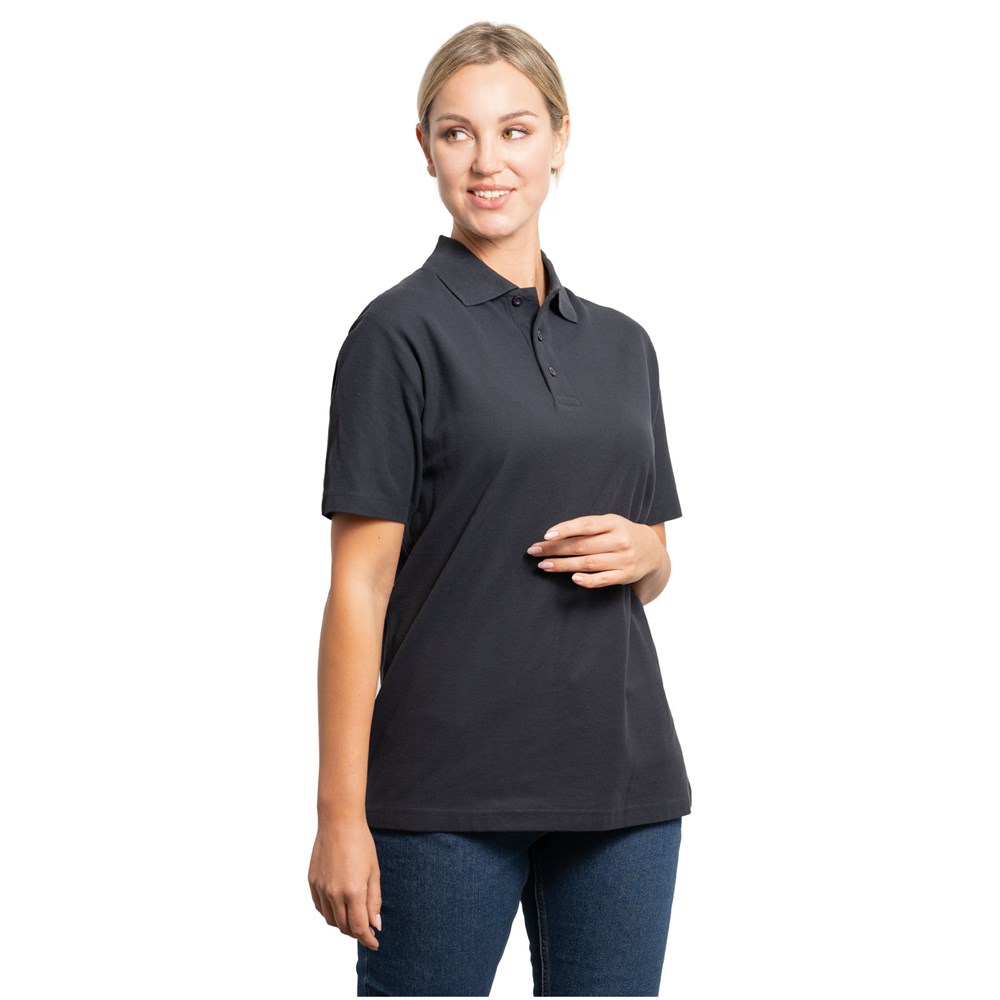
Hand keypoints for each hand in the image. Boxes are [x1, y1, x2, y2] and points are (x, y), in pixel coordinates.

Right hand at [308, 820, 381, 950]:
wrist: (338, 822)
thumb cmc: (361, 843)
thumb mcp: (374, 872)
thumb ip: (374, 900)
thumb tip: (375, 925)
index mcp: (353, 891)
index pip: (359, 927)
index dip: (368, 939)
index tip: (374, 943)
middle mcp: (334, 893)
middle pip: (344, 927)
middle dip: (357, 933)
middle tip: (366, 930)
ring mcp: (320, 888)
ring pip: (331, 920)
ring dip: (342, 925)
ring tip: (353, 919)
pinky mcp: (312, 882)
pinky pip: (320, 908)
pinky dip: (330, 913)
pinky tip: (339, 908)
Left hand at [525, 513, 664, 589]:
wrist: (652, 550)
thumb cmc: (621, 533)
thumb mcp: (610, 523)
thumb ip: (588, 527)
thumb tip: (554, 535)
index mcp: (614, 522)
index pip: (586, 525)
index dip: (565, 529)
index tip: (546, 535)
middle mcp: (620, 540)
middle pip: (582, 546)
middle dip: (555, 549)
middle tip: (535, 551)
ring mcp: (624, 559)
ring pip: (588, 563)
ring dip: (563, 565)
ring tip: (544, 565)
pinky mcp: (625, 575)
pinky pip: (603, 579)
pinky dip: (588, 580)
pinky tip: (573, 578)